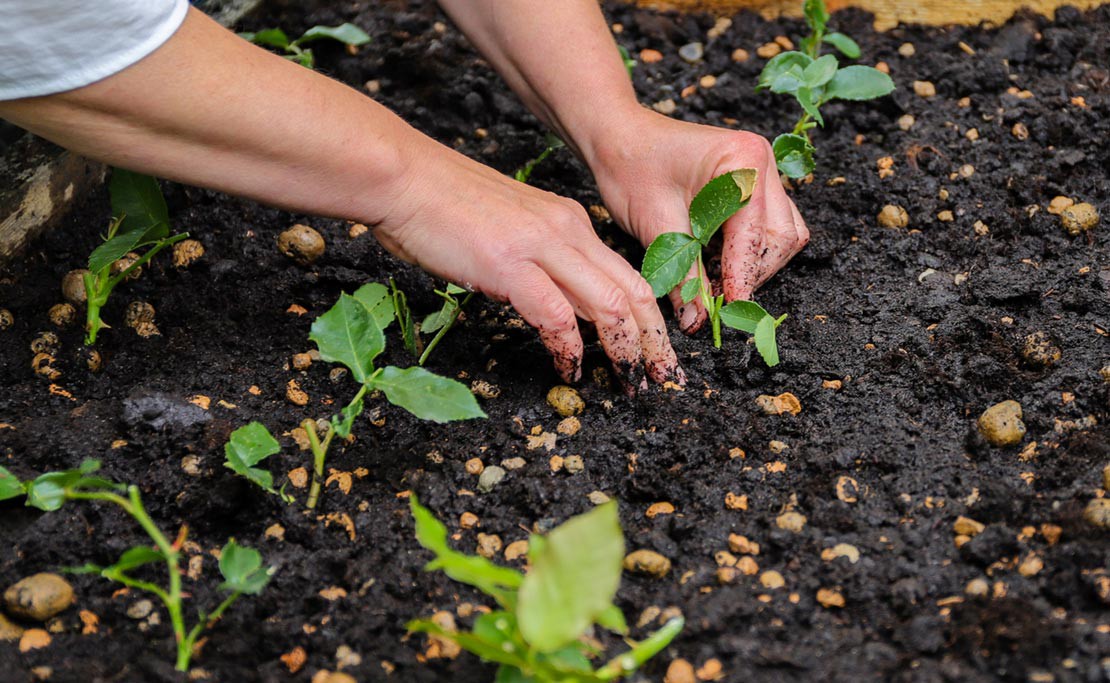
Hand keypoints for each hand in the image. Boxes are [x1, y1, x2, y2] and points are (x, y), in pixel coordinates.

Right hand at [374, 137, 683, 390]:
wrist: (402, 177)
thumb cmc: (441, 207)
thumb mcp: (509, 233)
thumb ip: (538, 264)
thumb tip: (556, 308)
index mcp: (568, 221)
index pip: (628, 274)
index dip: (650, 319)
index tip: (654, 352)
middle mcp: (566, 229)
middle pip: (634, 290)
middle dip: (653, 341)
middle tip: (660, 378)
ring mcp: (540, 245)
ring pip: (610, 303)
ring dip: (624, 350)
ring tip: (627, 382)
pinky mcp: (510, 264)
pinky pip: (557, 315)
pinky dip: (569, 348)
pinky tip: (568, 368)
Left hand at [588, 110, 808, 332]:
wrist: (617, 140)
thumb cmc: (631, 168)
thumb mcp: (657, 226)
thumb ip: (684, 275)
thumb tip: (698, 320)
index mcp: (744, 160)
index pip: (755, 232)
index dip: (742, 275)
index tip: (730, 308)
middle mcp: (762, 162)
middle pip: (782, 236)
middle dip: (753, 272)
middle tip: (720, 301)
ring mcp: (762, 173)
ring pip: (782, 234)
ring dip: (755, 264)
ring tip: (717, 282)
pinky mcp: (754, 186)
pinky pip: (769, 227)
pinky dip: (749, 251)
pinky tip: (717, 264)